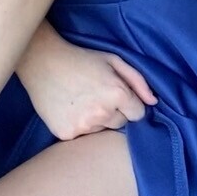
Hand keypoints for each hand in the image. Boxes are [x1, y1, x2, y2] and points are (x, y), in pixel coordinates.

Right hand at [18, 30, 157, 140]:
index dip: (130, 105)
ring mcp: (83, 126)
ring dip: (97, 120)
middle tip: (97, 97)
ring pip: (101, 131)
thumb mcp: (113, 60)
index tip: (118, 96)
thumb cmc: (81, 59)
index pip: (138, 114)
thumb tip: (153, 102)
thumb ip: (138, 81)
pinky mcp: (67, 134)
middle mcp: (102, 113)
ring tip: (82, 102)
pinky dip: (80, 126)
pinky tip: (71, 110)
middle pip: (120, 124)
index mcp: (117, 94)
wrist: (43, 62)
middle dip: (114, 113)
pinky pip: (83, 136)